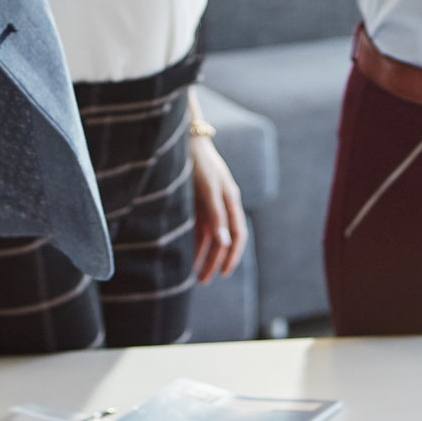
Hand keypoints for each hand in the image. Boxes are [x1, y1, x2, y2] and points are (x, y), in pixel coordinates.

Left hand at [190, 126, 247, 283]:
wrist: (184, 139)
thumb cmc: (198, 162)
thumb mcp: (208, 189)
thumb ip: (216, 215)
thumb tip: (224, 243)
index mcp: (230, 200)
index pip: (236, 234)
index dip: (232, 255)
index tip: (223, 273)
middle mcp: (222, 204)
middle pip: (222, 239)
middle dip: (214, 261)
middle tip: (203, 281)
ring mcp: (209, 203)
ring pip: (209, 235)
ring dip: (203, 254)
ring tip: (193, 274)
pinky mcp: (196, 201)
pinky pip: (197, 227)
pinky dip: (194, 242)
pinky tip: (186, 253)